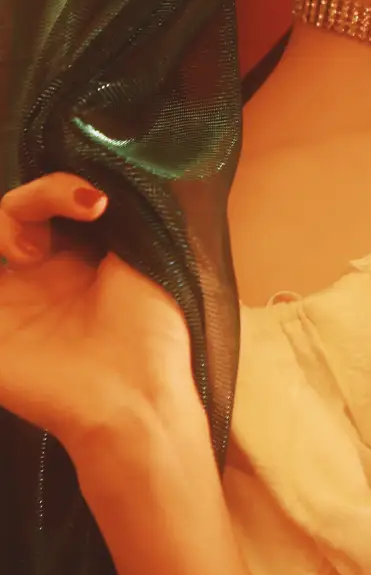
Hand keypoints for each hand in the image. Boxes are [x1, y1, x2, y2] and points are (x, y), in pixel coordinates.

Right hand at [0, 173, 196, 451]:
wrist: (132, 397)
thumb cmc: (150, 335)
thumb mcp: (151, 265)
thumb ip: (125, 220)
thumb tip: (106, 177)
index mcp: (75, 259)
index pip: (48, 203)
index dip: (61, 188)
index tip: (96, 201)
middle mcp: (35, 276)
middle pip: (8, 214)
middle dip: (33, 198)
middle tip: (69, 221)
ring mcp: (5, 303)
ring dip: (3, 225)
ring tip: (30, 252)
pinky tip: (11, 263)